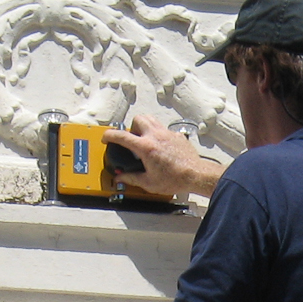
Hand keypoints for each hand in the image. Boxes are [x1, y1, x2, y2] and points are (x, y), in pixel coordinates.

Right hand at [105, 113, 225, 197]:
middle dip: (131, 127)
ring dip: (144, 126)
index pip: (122, 136)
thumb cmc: (176, 179)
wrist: (196, 175)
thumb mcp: (149, 182)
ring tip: (143, 139)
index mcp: (146, 147)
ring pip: (151, 119)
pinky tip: (160, 146)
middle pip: (138, 119)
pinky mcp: (177, 136)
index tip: (107, 138)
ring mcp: (167, 134)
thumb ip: (131, 178)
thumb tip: (122, 178)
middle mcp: (156, 136)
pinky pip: (163, 128)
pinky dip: (158, 133)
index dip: (110, 135)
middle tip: (131, 140)